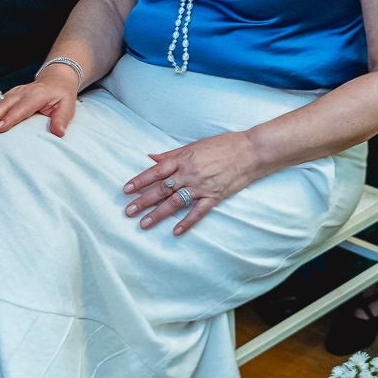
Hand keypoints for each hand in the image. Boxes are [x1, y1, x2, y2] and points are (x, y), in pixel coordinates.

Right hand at [0, 71, 79, 135]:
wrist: (55, 79)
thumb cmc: (61, 95)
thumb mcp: (68, 106)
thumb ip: (62, 119)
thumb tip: (59, 133)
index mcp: (36, 95)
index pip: (21, 108)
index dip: (10, 118)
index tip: (0, 129)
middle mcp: (21, 93)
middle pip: (3, 106)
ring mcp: (11, 94)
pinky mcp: (5, 97)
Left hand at [123, 131, 262, 234]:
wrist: (251, 151)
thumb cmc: (224, 145)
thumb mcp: (195, 145)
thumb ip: (172, 154)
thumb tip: (151, 157)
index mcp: (183, 159)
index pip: (156, 171)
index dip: (140, 180)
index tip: (126, 189)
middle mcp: (189, 173)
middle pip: (161, 189)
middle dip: (143, 201)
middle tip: (128, 211)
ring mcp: (202, 186)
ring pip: (175, 202)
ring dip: (158, 214)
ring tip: (144, 224)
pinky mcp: (214, 196)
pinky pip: (198, 212)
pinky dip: (187, 223)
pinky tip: (176, 232)